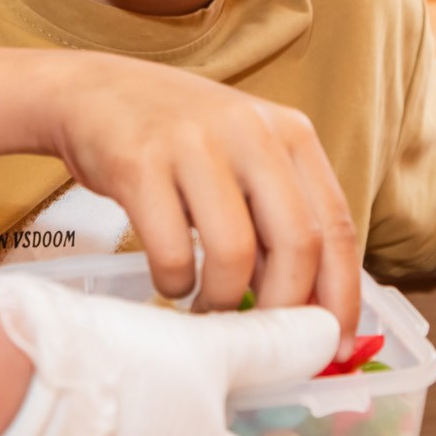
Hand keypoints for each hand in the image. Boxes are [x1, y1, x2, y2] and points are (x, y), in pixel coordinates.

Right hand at [46, 53, 359, 349]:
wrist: (94, 91)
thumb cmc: (180, 139)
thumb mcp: (245, 157)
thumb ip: (279, 217)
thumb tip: (309, 309)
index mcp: (291, 133)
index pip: (337, 226)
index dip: (341, 295)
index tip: (334, 344)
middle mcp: (251, 131)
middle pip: (297, 244)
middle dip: (284, 309)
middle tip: (263, 340)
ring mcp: (194, 144)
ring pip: (235, 253)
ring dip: (224, 300)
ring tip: (208, 306)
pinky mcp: (139, 163)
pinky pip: (172, 252)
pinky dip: (175, 283)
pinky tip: (171, 280)